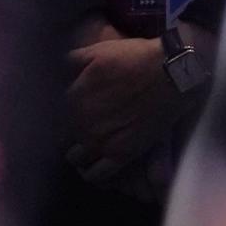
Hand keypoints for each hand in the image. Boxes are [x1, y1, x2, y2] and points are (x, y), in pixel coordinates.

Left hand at [66, 33, 179, 184]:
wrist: (172, 73)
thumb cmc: (136, 58)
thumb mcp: (99, 51)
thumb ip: (71, 60)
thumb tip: (54, 65)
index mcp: (73, 99)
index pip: (53, 116)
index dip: (59, 115)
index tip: (69, 113)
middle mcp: (82, 124)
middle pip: (62, 139)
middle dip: (69, 134)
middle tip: (81, 127)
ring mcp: (101, 142)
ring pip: (76, 159)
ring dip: (79, 152)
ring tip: (88, 146)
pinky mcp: (122, 155)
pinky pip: (96, 174)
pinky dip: (92, 172)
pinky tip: (97, 163)